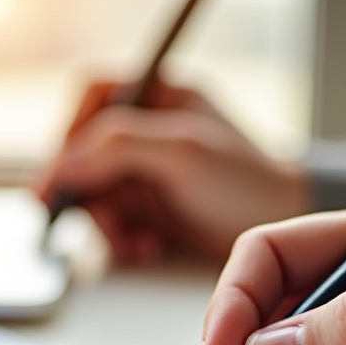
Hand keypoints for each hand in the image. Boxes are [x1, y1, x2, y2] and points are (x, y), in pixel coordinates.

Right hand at [35, 80, 308, 263]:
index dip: (71, 132)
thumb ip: (120, 146)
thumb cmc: (247, 183)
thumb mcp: (182, 152)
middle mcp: (149, 133)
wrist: (281, 236)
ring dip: (107, 226)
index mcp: (160, 96)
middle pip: (86, 155)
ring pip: (97, 196)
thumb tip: (67, 163)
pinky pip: (115, 226)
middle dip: (90, 194)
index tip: (64, 172)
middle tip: (101, 220)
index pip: (93, 98)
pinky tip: (145, 248)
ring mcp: (149, 174)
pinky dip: (123, 242)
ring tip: (132, 241)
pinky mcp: (153, 212)